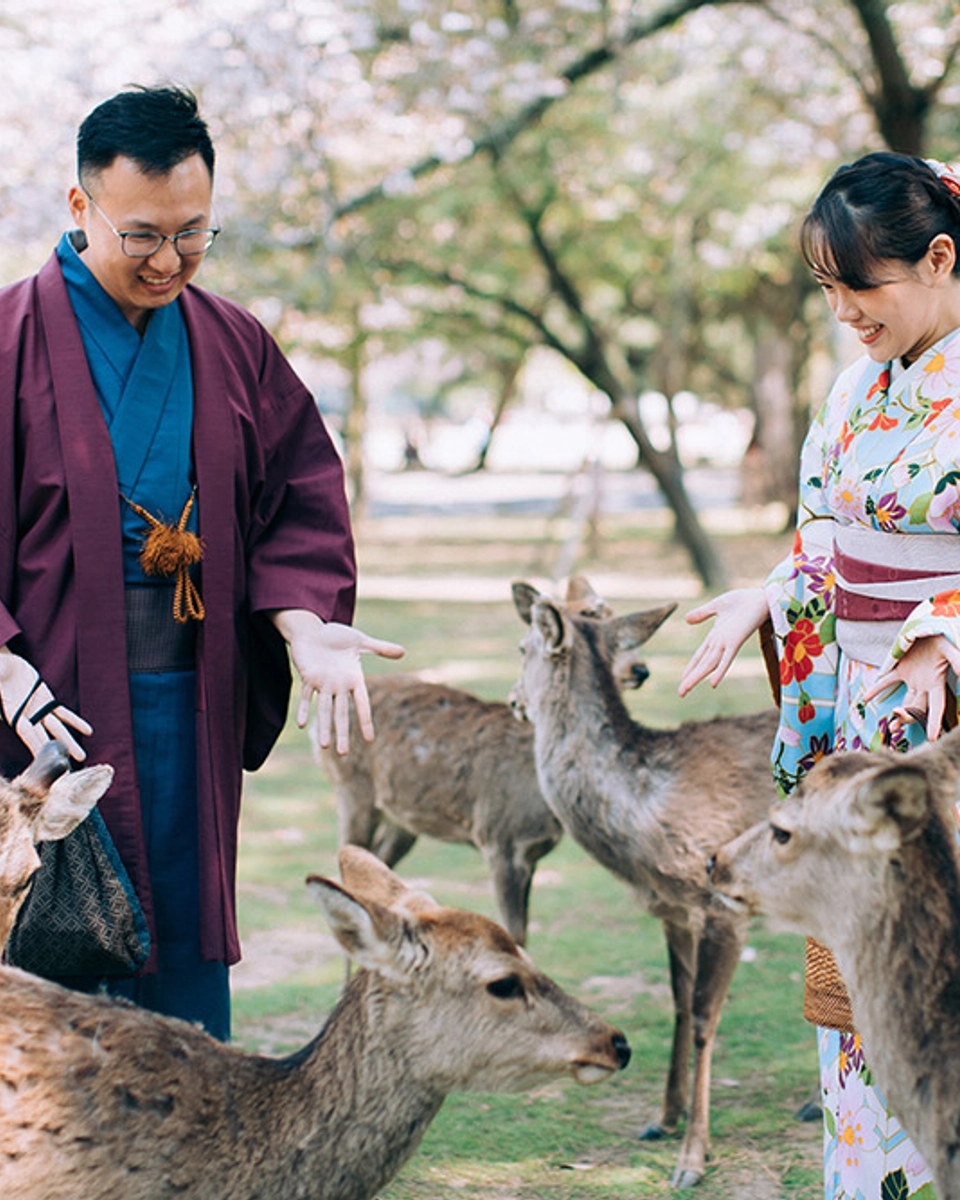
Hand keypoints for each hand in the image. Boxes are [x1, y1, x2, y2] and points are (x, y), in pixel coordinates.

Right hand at [0, 647, 91, 760]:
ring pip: (58, 729)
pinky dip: (76, 722)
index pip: (28, 734)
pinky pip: (64, 713)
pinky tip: (89, 731)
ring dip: (70, 742)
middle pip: (45, 738)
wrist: (7, 666)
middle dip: (56, 752)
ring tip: (82, 756)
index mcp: (14, 715)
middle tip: (68, 769)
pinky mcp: (48, 701)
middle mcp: (28, 717)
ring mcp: (40, 710)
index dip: (38, 747)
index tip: (47, 761)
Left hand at [269, 611, 404, 754]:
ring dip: (324, 727)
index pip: (362, 704)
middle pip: (341, 713)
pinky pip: (306, 695)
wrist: (312, 631)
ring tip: (325, 745)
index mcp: (353, 679)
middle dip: (342, 733)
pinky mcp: (308, 677)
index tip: (370, 739)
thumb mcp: (360, 640)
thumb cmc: (336, 636)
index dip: (365, 721)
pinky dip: (304, 708)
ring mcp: (322, 683)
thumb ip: (380, 648)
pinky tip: (301, 723)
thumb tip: (403, 652)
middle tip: (343, 754)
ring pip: (324, 709)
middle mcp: (339, 685)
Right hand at [678, 587, 769, 696]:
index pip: (699, 656)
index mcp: (715, 636)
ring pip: (709, 664)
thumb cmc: (744, 600)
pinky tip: (712, 684)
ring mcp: (728, 643)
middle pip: (702, 664)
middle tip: (680, 694)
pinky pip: (726, 659)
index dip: (690, 668)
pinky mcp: (736, 641)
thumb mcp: (717, 606)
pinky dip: (719, 671)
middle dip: (690, 678)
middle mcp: (720, 643)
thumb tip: (686, 619)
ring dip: (697, 677)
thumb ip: (702, 613)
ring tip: (685, 690)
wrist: (762, 596)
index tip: (682, 681)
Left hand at [863, 634, 959, 741]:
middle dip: (908, 719)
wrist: (932, 627)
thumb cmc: (944, 638)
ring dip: (897, 714)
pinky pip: (887, 681)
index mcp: (937, 682)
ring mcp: (912, 679)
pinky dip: (876, 689)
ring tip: (890, 728)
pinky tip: (866, 699)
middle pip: (917, 707)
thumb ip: (957, 661)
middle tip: (896, 727)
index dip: (933, 721)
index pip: (936, 706)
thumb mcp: (951, 649)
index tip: (933, 737)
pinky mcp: (901, 669)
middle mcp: (925, 685)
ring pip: (905, 701)